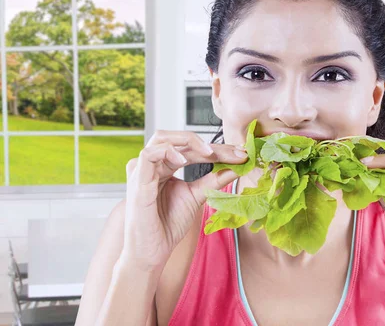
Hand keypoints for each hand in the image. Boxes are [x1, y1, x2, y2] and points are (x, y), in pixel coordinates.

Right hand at [121, 131, 247, 271]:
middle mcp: (153, 164)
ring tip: (210, 153)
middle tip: (235, 153)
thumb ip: (214, 180)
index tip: (241, 153)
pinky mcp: (136, 180)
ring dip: (190, 141)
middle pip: (181, 140)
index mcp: (166, 166)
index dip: (218, 149)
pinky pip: (148, 154)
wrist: (153, 251)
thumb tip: (238, 166)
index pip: (193, 148)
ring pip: (163, 138)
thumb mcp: (197, 197)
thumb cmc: (168, 225)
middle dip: (211, 145)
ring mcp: (142, 170)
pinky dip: (168, 152)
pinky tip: (184, 159)